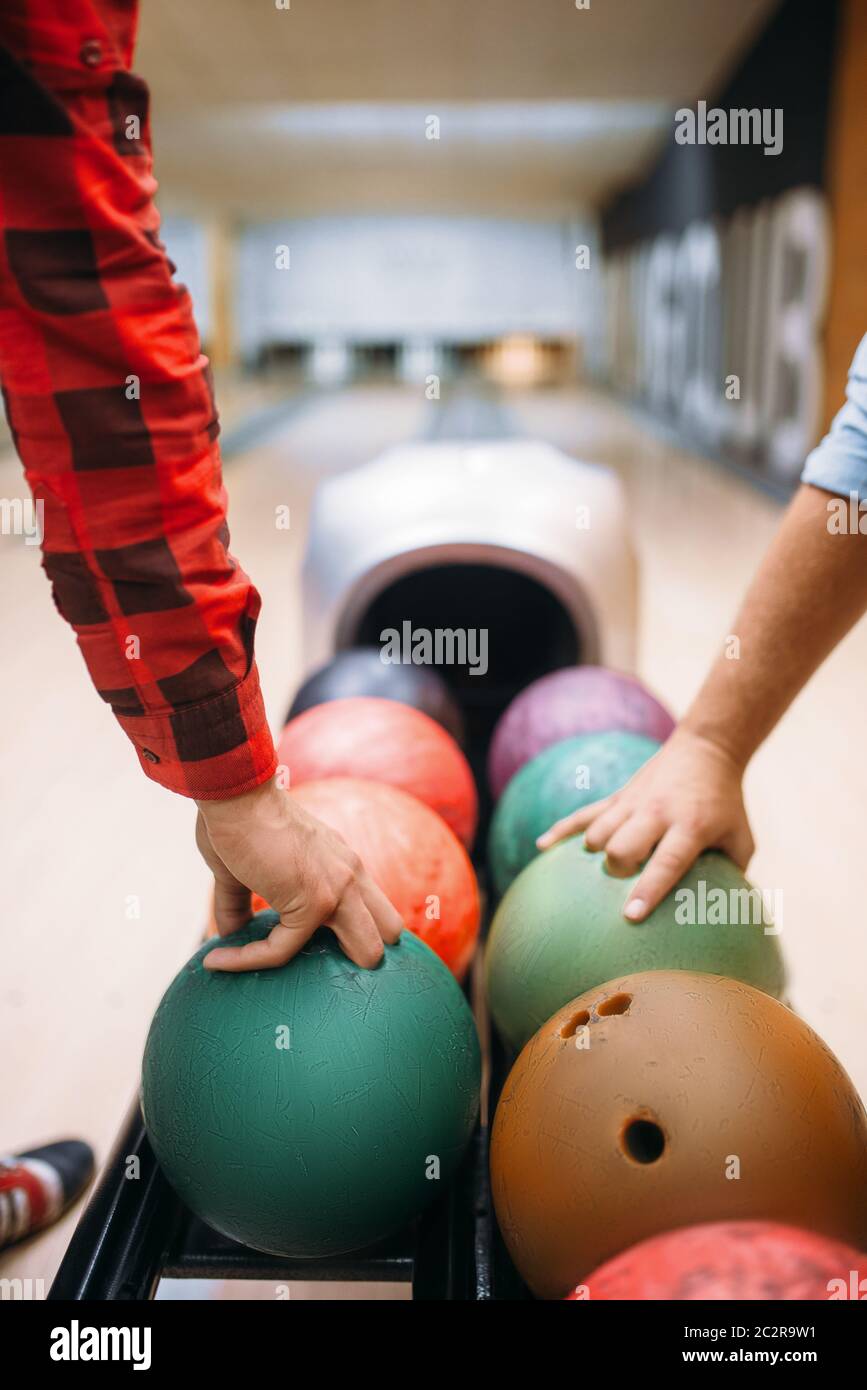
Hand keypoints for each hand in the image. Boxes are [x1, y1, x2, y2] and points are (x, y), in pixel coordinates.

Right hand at [196, 779, 402, 971]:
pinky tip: (217, 960)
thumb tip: (227, 936)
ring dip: (329, 974)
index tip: (312, 948)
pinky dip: (247, 961)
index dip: (354, 932)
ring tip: (278, 973)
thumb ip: (240, 903)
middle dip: (361, 956)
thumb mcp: (243, 868)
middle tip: (311, 965)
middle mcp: (351, 876)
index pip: (373, 908)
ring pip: (367, 953)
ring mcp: (338, 891)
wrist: (233, 793)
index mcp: (342, 864)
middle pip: (391, 932)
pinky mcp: (313, 904)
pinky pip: (282, 951)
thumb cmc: (236, 820)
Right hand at [536, 727, 753, 920]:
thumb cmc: (727, 803)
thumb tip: (722, 918)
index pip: (666, 862)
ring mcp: (633, 802)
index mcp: (691, 826)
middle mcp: (657, 812)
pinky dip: (561, 830)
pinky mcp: (618, 796)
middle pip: (621, 846)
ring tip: (603, 864)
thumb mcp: (741, 839)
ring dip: (596, 853)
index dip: (648, 889)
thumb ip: (733, 875)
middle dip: (616, 869)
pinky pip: (583, 813)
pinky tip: (542, 846)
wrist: (707, 749)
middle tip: (624, 879)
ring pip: (597, 831)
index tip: (631, 916)